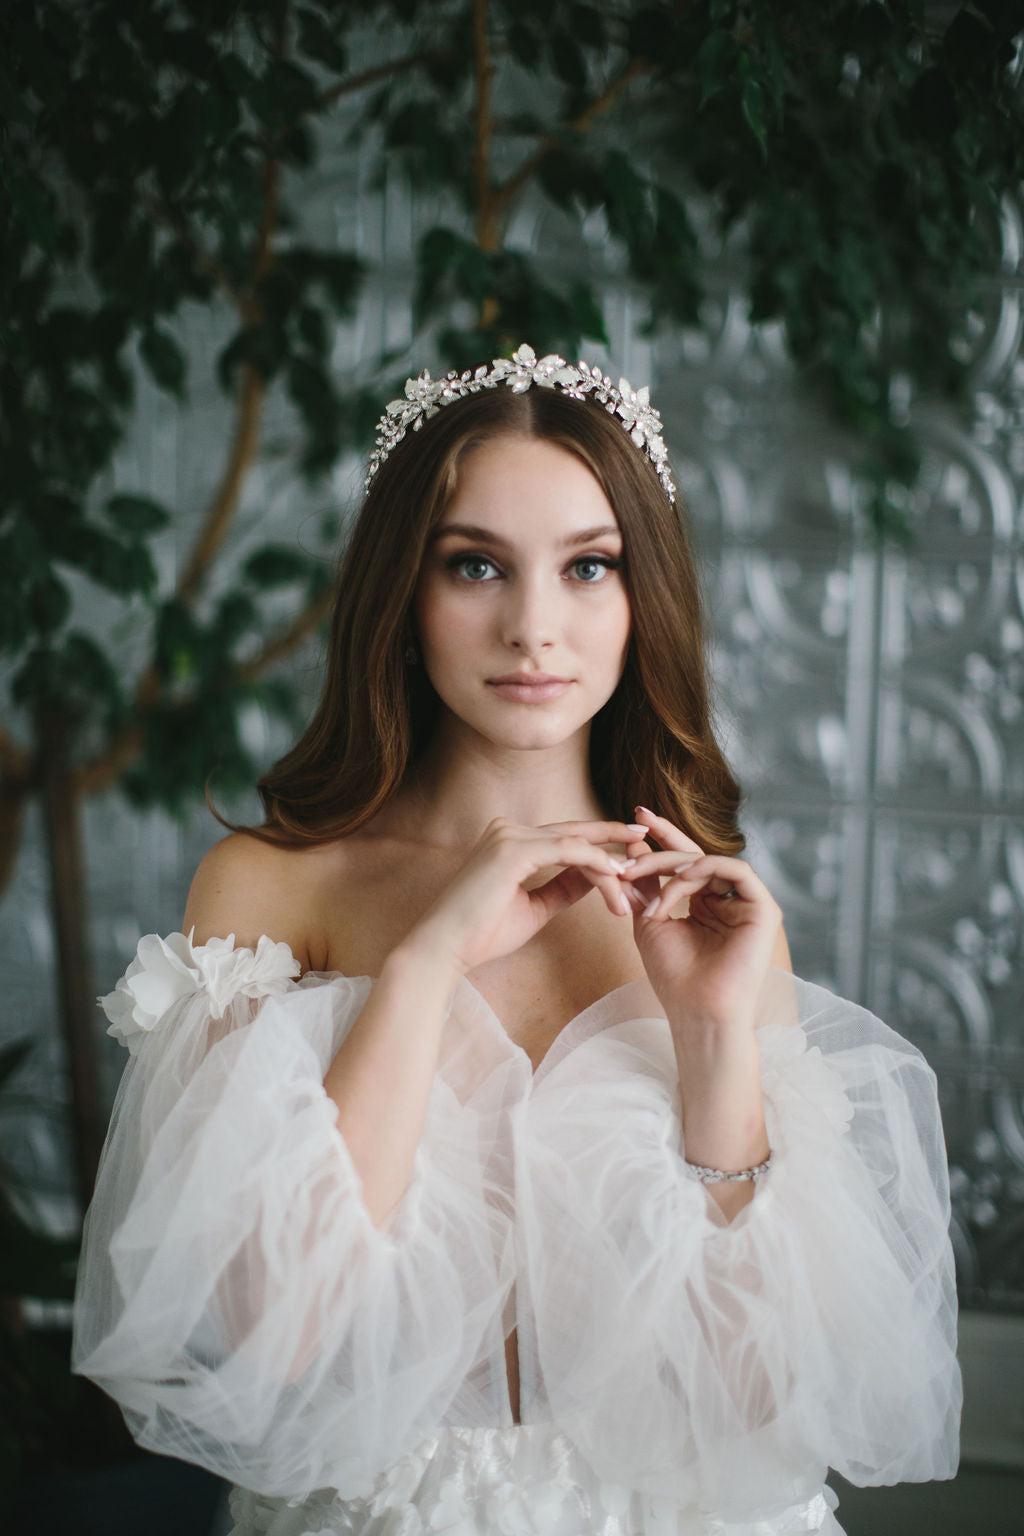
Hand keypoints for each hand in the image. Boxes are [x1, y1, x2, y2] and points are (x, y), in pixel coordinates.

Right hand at [405, 816, 648, 976]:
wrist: (445, 948)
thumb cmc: (482, 933)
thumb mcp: (534, 908)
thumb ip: (562, 888)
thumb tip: (594, 878)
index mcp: (510, 840)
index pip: (565, 837)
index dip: (599, 843)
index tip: (629, 852)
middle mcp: (508, 829)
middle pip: (574, 833)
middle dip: (613, 838)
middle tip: (646, 839)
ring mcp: (509, 835)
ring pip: (576, 844)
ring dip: (609, 865)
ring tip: (635, 881)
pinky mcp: (512, 849)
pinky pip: (567, 851)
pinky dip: (595, 863)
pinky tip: (616, 877)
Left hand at [622, 807, 781, 1037]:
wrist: (697, 1011)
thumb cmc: (674, 976)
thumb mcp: (649, 920)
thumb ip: (644, 885)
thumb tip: (632, 846)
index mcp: (706, 903)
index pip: (684, 862)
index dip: (662, 837)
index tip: (635, 815)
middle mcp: (729, 899)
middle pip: (695, 857)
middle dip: (659, 847)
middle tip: (630, 845)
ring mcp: (748, 903)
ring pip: (710, 861)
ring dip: (672, 865)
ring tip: (643, 880)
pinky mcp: (764, 908)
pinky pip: (736, 870)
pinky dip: (704, 870)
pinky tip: (678, 880)